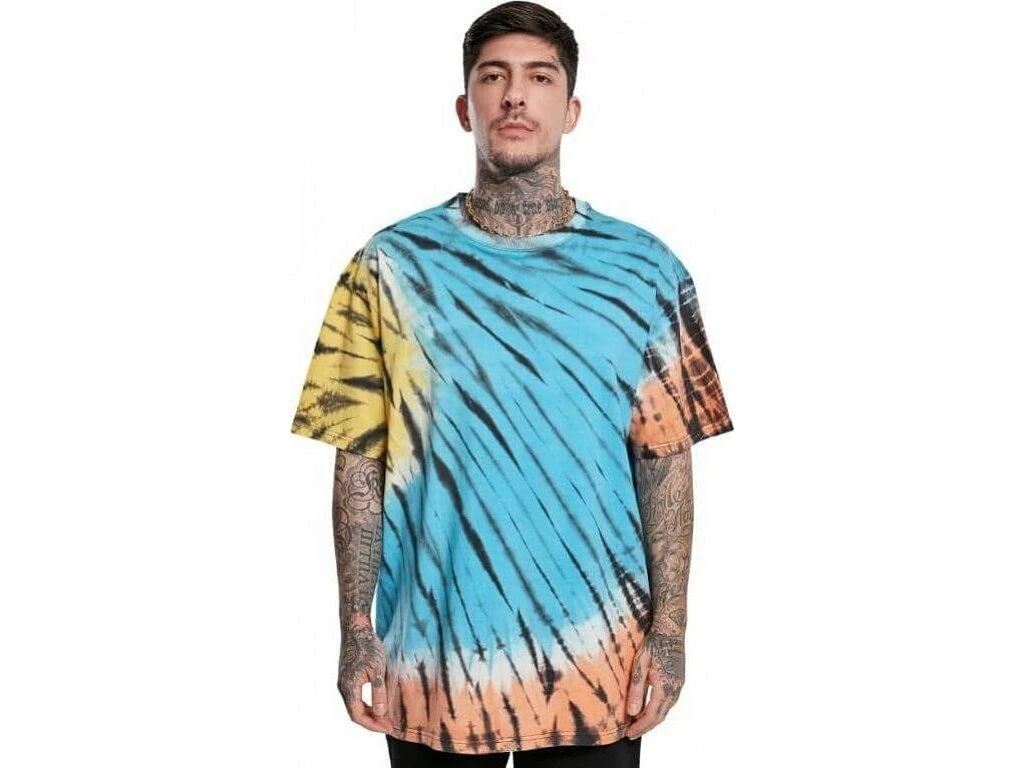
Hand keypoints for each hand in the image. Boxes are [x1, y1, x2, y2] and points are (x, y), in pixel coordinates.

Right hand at [338, 617, 389, 732]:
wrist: (356, 628)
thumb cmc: (368, 646)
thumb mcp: (378, 669)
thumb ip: (379, 692)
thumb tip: (381, 714)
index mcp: (349, 688)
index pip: (359, 716)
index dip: (373, 725)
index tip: (388, 728)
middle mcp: (343, 687)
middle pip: (355, 713)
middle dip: (372, 722)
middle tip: (389, 726)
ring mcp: (343, 682)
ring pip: (355, 705)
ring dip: (369, 713)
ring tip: (385, 717)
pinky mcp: (347, 676)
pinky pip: (355, 697)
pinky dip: (366, 704)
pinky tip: (378, 703)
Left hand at [625, 629, 684, 738]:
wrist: (671, 630)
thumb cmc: (654, 644)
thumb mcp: (640, 665)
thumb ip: (636, 690)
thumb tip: (632, 712)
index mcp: (664, 688)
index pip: (651, 716)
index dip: (640, 727)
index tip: (629, 734)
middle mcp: (674, 690)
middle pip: (660, 716)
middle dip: (645, 726)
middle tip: (632, 733)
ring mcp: (679, 686)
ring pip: (665, 710)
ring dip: (652, 719)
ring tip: (638, 723)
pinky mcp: (679, 681)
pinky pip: (669, 701)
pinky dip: (658, 709)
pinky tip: (649, 707)